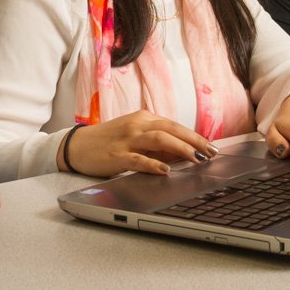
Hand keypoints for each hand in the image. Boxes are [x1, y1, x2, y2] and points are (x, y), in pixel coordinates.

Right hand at [65, 111, 217, 177]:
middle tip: (212, 152)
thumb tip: (183, 153)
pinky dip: (154, 164)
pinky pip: (138, 159)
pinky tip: (166, 170)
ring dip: (181, 148)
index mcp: (143, 118)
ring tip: (197, 158)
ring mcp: (127, 140)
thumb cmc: (109, 141)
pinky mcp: (117, 155)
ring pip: (159, 139)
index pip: (174, 125)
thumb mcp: (134, 136)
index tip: (211, 146)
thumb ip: (156, 143)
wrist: (77, 146)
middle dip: (194, 141)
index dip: (195, 136)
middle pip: (171, 129)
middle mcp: (137, 125)